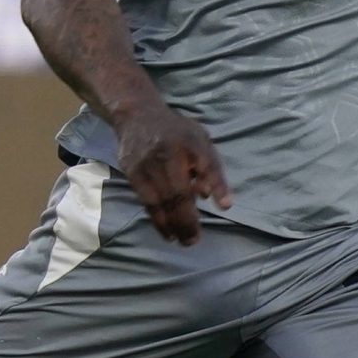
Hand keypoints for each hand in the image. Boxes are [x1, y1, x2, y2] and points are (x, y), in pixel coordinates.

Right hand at [114, 102, 231, 243]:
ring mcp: (146, 165)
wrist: (137, 116)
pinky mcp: (132, 173)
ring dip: (171, 225)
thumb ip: (209, 167)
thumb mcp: (200, 140)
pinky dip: (157, 219)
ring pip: (159, 202)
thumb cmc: (177, 132)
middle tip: (194, 240)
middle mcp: (166, 154)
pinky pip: (146, 202)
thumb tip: (213, 199)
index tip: (226, 206)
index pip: (207, 165)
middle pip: (178, 192)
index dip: (217, 185)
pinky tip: (166, 231)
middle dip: (187, 220)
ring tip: (182, 241)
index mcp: (189, 142)